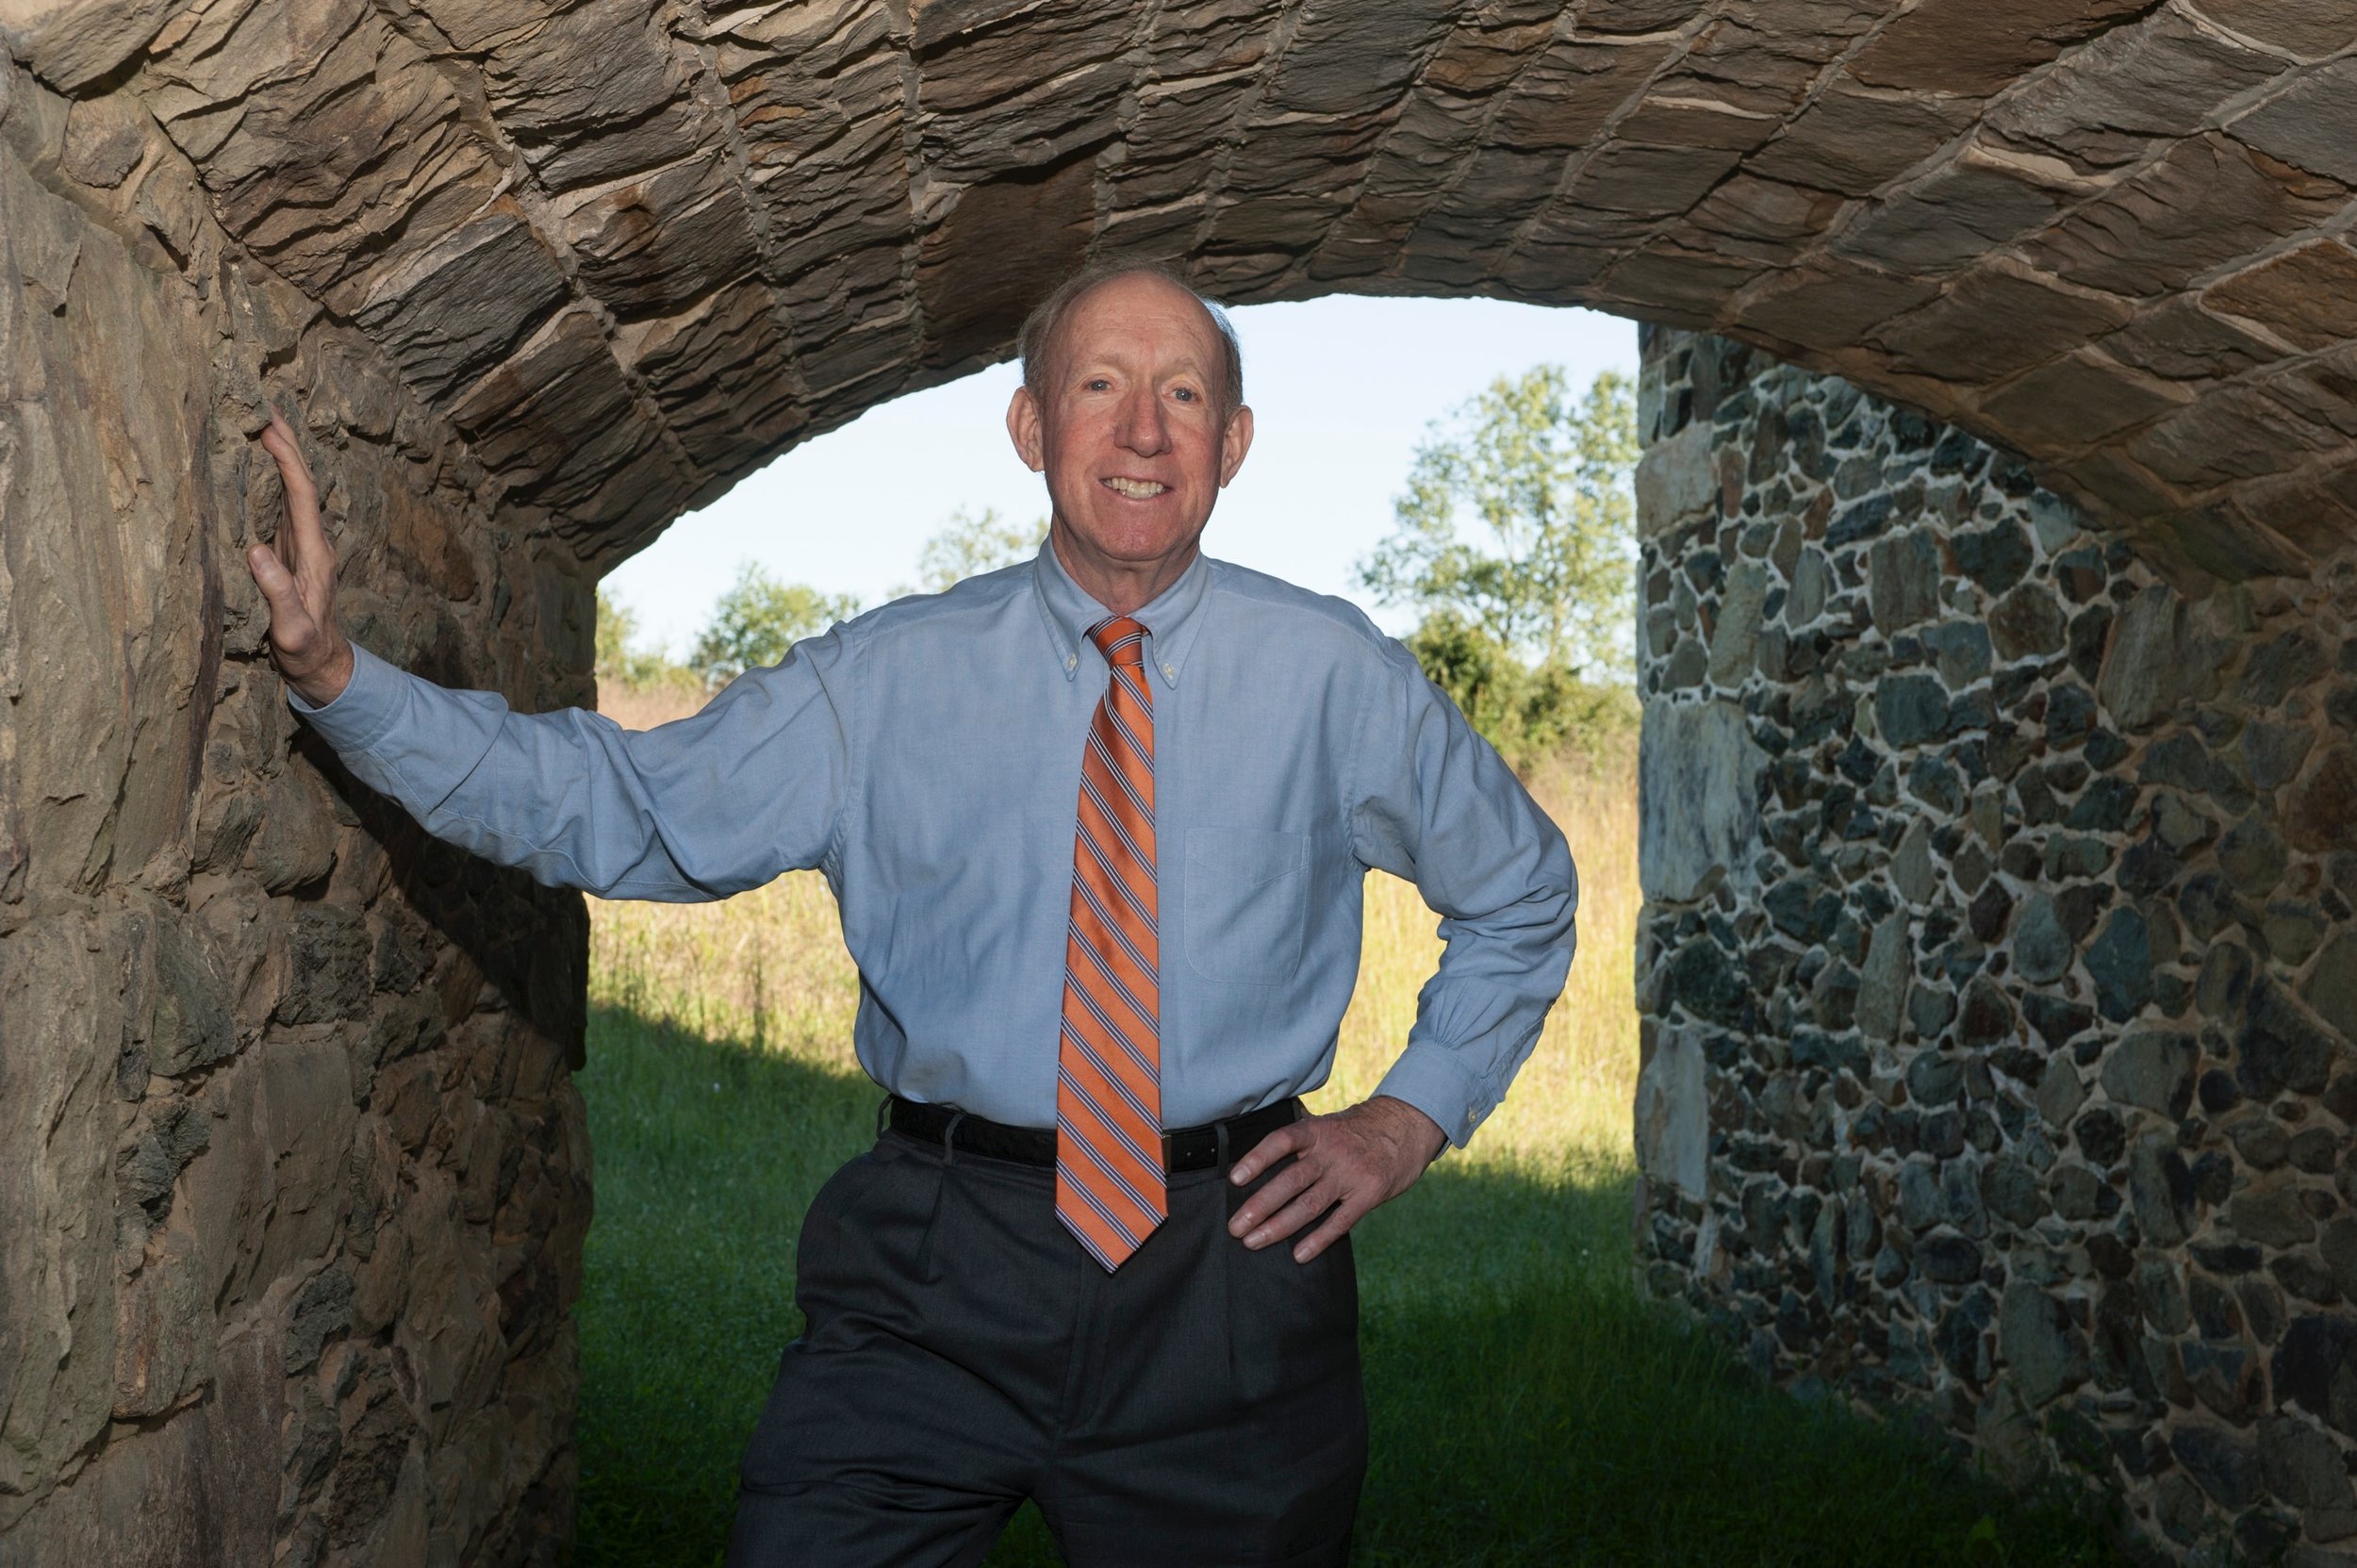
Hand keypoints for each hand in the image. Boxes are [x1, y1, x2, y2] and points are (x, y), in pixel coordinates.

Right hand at [247, 409, 353, 706]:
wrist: (321, 664)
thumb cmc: (305, 649)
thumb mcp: (291, 628)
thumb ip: (276, 591)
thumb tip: (256, 550)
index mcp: (314, 552)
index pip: (301, 495)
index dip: (287, 460)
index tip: (270, 429)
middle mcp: (311, 541)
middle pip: (301, 483)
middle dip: (287, 445)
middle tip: (267, 406)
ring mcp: (302, 544)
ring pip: (292, 490)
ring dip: (280, 457)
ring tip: (261, 424)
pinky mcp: (290, 552)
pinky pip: (281, 505)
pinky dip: (271, 479)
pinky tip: (258, 466)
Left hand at [1226, 1095, 1446, 1263]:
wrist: (1406, 1127)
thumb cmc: (1357, 1130)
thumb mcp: (1328, 1123)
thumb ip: (1300, 1139)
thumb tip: (1258, 1157)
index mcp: (1317, 1131)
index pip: (1281, 1142)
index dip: (1257, 1159)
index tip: (1234, 1179)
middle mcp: (1331, 1152)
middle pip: (1290, 1180)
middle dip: (1259, 1206)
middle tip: (1235, 1227)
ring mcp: (1351, 1174)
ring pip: (1309, 1204)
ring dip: (1279, 1226)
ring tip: (1253, 1242)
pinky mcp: (1369, 1194)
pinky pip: (1340, 1221)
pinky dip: (1319, 1240)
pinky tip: (1299, 1254)